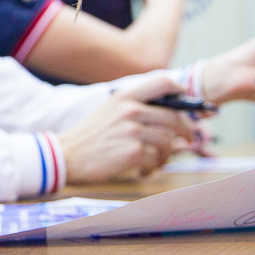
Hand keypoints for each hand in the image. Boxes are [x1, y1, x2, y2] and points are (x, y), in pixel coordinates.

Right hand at [58, 77, 195, 183]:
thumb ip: (133, 106)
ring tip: (157, 162)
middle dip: (186, 131)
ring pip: (168, 141)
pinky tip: (143, 171)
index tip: (187, 102)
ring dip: (167, 155)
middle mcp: (130, 110)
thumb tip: (167, 111)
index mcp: (124, 97)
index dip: (181, 91)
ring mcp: (132, 131)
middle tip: (188, 140)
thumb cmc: (89, 136)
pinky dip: (153, 168)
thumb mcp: (108, 110)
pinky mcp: (133, 152)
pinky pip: (156, 159)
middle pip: (174, 117)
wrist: (66, 155)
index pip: (163, 83)